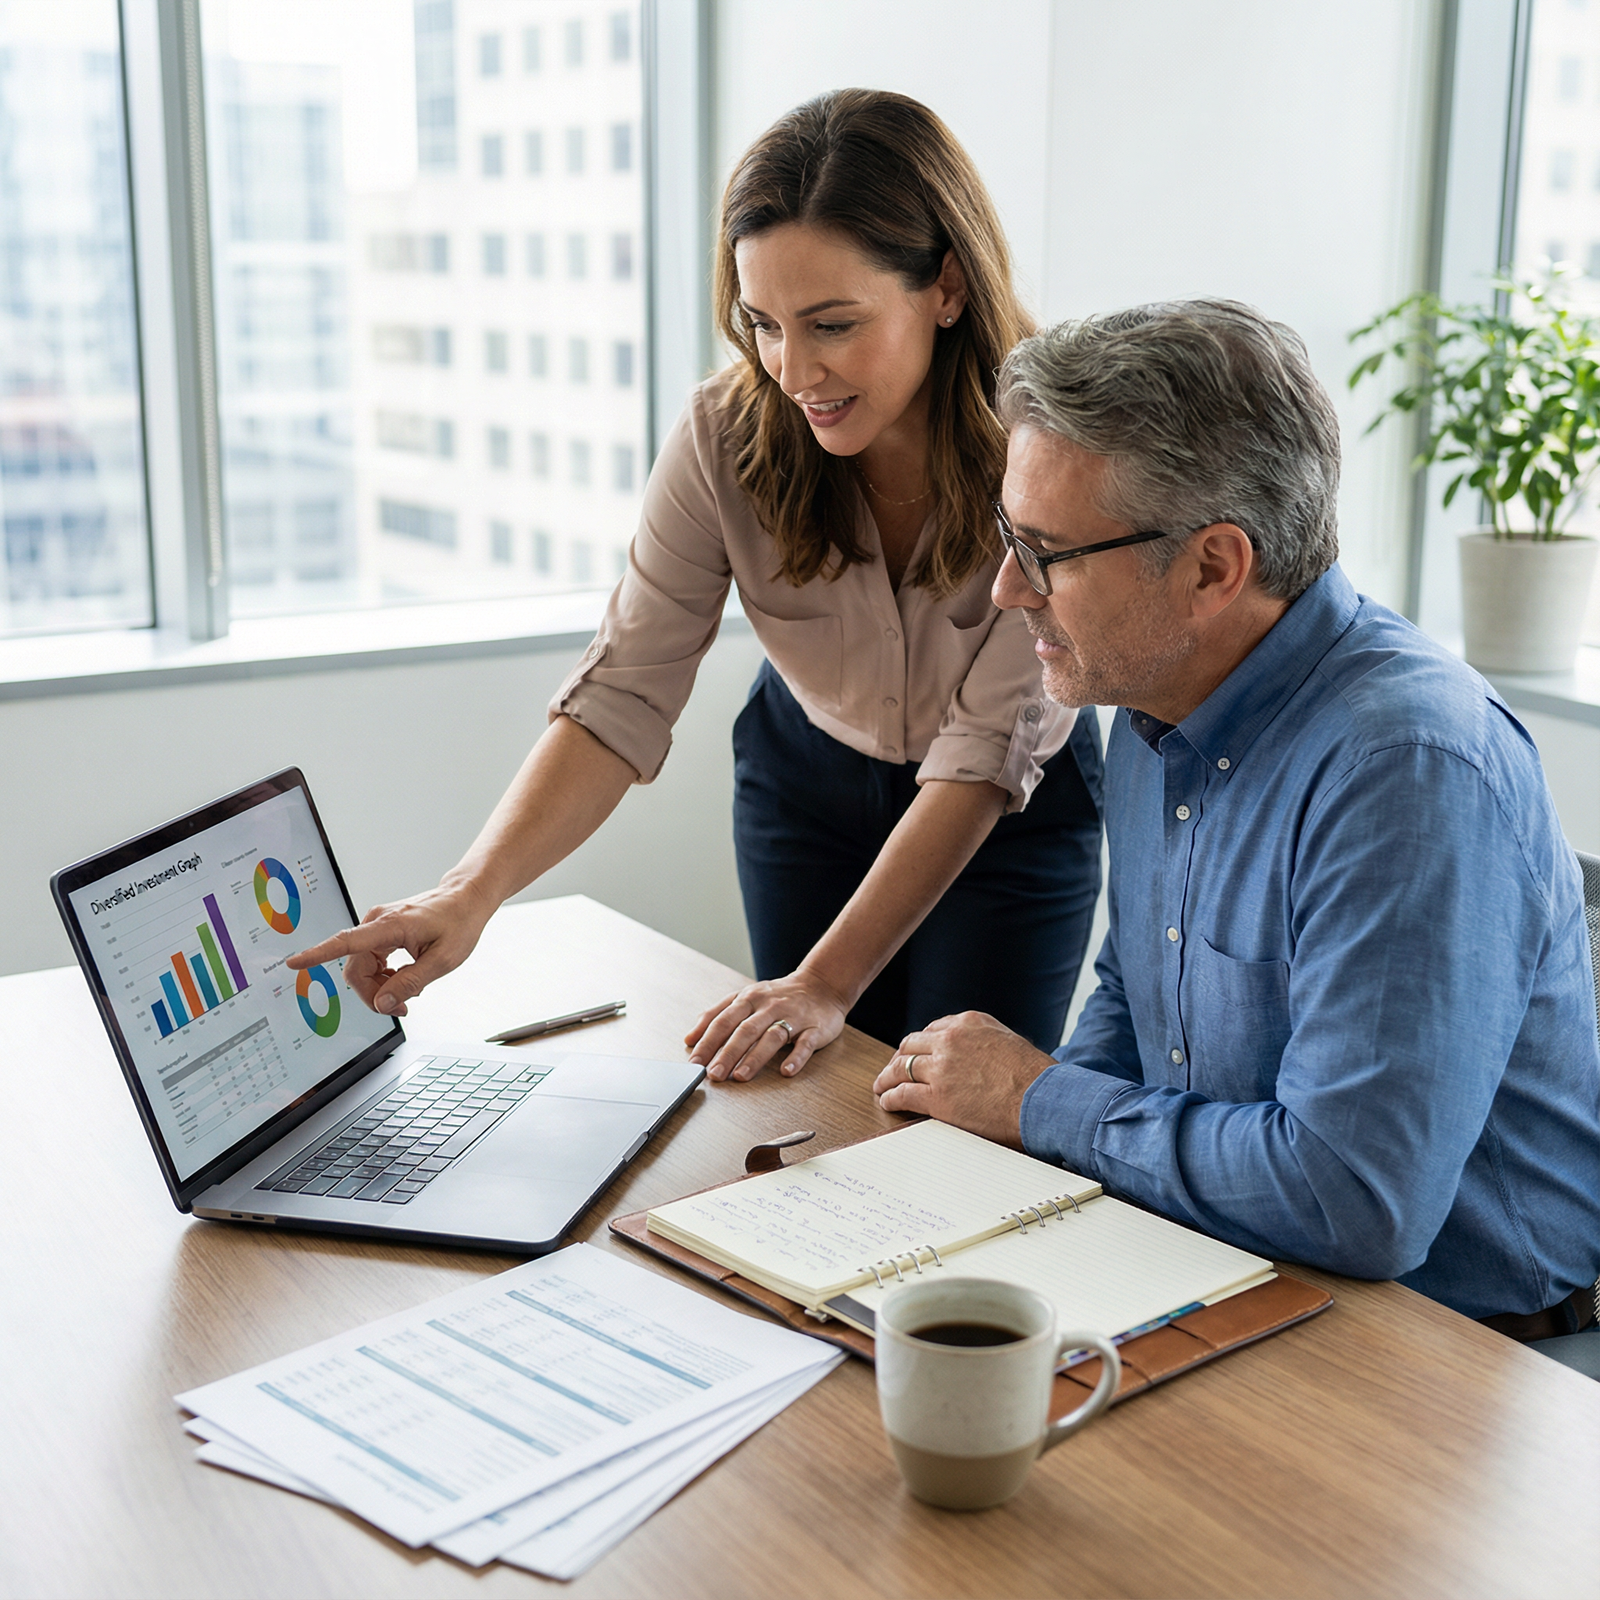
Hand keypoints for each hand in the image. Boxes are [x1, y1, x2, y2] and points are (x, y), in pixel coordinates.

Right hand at [285, 878, 493, 1016]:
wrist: (466, 899)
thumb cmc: (459, 923)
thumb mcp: (444, 960)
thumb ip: (412, 983)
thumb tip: (383, 1003)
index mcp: (390, 925)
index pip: (346, 942)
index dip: (317, 954)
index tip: (293, 962)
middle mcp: (377, 923)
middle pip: (355, 970)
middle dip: (373, 995)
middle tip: (402, 1008)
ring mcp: (377, 927)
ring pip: (361, 969)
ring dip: (379, 988)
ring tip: (409, 993)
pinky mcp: (381, 932)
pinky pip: (370, 962)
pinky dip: (383, 977)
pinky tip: (403, 979)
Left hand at [684, 969, 850, 1081]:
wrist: (821, 984)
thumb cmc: (778, 996)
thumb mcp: (745, 997)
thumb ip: (717, 1014)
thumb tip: (690, 1038)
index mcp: (749, 998)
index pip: (724, 1020)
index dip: (708, 1041)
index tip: (695, 1062)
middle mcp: (769, 1006)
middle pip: (745, 1030)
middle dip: (727, 1053)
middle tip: (713, 1075)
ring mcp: (793, 1017)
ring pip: (772, 1037)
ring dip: (755, 1057)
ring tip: (740, 1076)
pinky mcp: (815, 1028)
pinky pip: (806, 1043)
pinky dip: (796, 1058)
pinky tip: (786, 1071)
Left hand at [873, 1011, 1054, 1145]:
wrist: (1043, 1100)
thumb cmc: (1035, 1076)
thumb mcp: (1008, 1041)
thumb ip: (984, 1040)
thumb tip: (974, 1052)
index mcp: (968, 1022)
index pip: (932, 1030)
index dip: (919, 1045)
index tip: (915, 1054)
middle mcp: (950, 1040)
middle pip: (910, 1045)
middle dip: (900, 1057)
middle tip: (893, 1070)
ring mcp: (941, 1068)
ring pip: (900, 1067)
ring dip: (887, 1077)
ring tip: (882, 1086)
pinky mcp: (936, 1097)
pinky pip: (902, 1093)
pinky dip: (889, 1097)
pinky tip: (887, 1101)